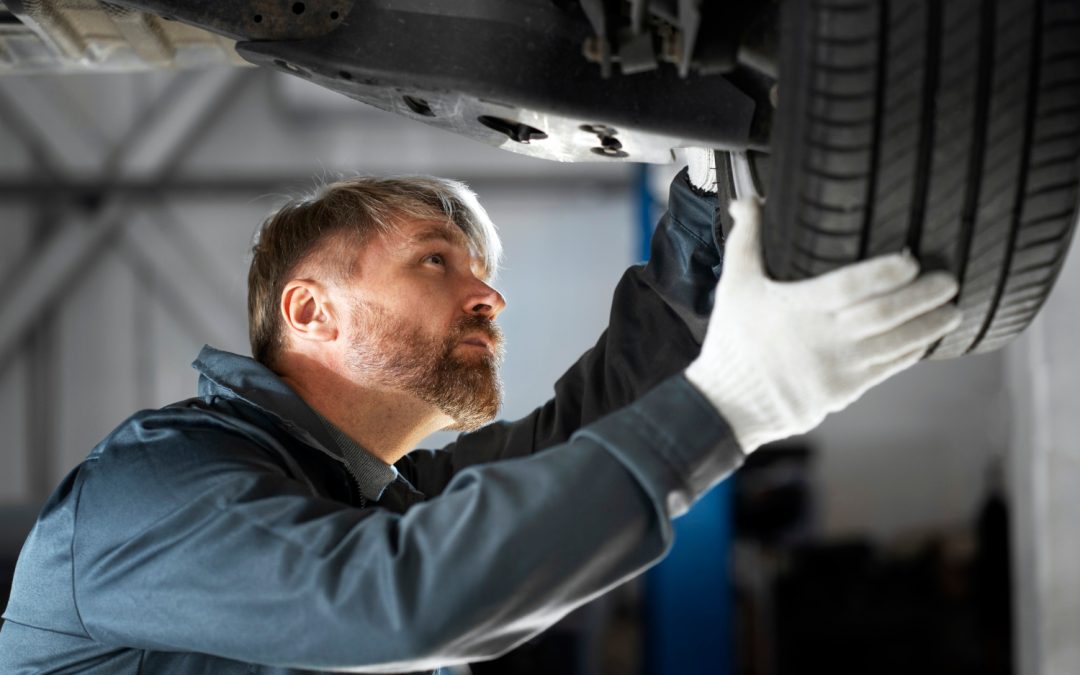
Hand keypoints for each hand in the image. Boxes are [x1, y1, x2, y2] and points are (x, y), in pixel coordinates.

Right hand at [685, 199, 961, 452]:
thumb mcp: (734, 285)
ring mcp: (837, 368)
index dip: (885, 273)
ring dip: (929, 326)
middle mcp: (822, 338)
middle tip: (949, 281)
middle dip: (923, 297)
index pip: (850, 287)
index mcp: (797, 308)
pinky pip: (887, 369)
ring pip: (895, 344)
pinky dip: (911, 352)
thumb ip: (746, 239)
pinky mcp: (844, 390)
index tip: (911, 261)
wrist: (729, 402)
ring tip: (952, 310)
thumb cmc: (733, 339)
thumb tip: (749, 200)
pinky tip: (926, 338)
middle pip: (884, 315)